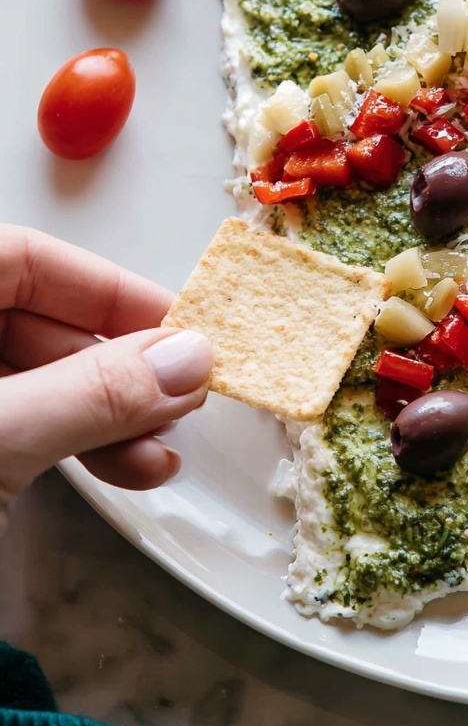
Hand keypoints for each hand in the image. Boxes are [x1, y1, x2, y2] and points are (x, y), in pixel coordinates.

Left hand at [0, 225, 212, 501]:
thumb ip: (89, 393)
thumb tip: (182, 359)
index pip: (26, 258)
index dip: (107, 287)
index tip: (179, 325)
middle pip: (41, 320)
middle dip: (121, 363)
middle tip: (181, 390)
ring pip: (43, 380)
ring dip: (113, 413)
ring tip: (161, 443)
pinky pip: (31, 428)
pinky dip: (83, 446)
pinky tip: (131, 467)